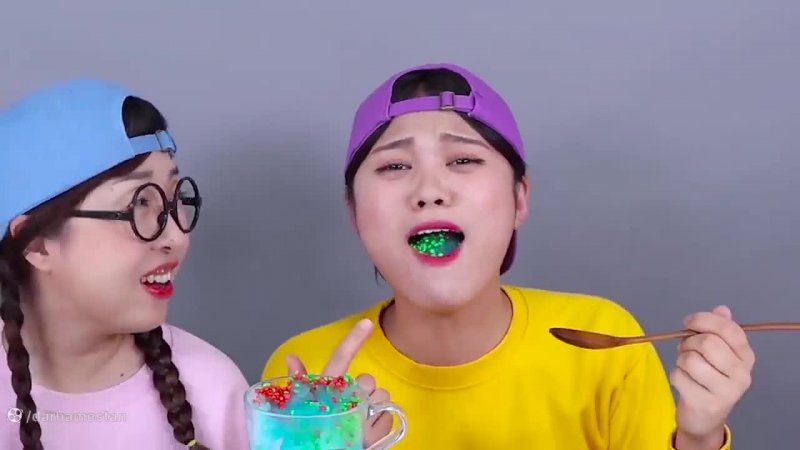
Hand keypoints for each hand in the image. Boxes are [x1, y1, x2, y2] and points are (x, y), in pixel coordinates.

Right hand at [284, 319, 392, 446]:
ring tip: (358, 419)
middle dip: (362, 391)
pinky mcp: (376, 437)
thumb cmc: (307, 433)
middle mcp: (346, 404)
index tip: (366, 323)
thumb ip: (301, 382)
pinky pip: (390, 415)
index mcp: (325, 393)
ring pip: (382, 396)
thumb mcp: (300, 408)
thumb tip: (290, 357)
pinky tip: (368, 428)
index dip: (352, 340)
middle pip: (367, 380)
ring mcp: (363, 420)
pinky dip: (382, 420)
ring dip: (374, 406)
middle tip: (348, 406)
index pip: (339, 360)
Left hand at [670, 305, 754, 449]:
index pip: (729, 328)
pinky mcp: (707, 404)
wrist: (705, 418)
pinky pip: (679, 376)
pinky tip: (684, 382)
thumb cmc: (709, 379)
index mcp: (746, 356)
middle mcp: (742, 374)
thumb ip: (719, 330)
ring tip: (686, 366)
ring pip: (691, 360)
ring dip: (681, 360)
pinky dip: (675, 375)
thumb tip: (722, 309)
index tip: (688, 322)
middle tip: (685, 349)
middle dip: (688, 342)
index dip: (704, 320)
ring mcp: (726, 391)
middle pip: (707, 343)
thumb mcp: (718, 353)